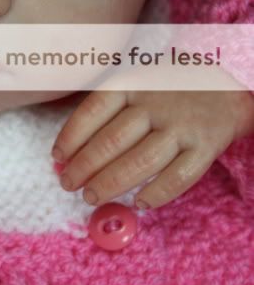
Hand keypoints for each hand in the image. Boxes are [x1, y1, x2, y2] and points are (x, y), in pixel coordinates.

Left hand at [51, 69, 253, 209]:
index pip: (93, 111)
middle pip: (112, 141)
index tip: (57, 158)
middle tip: (68, 184)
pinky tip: (139, 203)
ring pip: (140, 162)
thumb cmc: (167, 87)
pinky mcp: (205, 147)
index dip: (70, 137)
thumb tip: (67, 149)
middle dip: (84, 167)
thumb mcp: (135, 81)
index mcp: (133, 83)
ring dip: (110, 183)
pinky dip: (157, 194)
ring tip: (90, 197)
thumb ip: (106, 109)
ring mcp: (181, 126)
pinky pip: (179, 177)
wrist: (226, 83)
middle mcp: (155, 103)